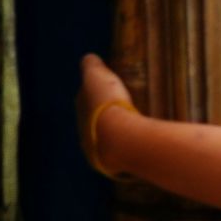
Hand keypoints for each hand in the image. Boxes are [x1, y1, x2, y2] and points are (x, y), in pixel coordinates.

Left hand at [78, 55, 137, 176]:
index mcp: (81, 108)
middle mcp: (85, 130)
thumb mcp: (96, 76)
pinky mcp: (114, 161)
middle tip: (124, 104)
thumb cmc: (107, 103)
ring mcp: (98, 148)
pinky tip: (139, 136)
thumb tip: (89, 58)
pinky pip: (121, 147)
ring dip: (117, 128)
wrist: (121, 138)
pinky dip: (127, 141)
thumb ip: (91, 66)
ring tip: (134, 120)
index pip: (86, 97)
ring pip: (108, 134)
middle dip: (106, 112)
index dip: (96, 91)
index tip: (110, 87)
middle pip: (96, 118)